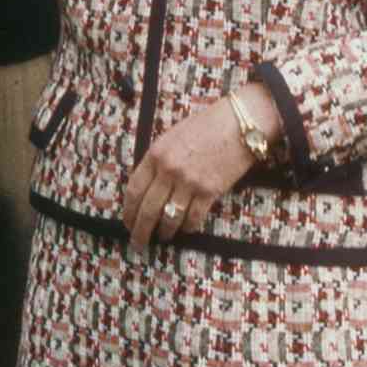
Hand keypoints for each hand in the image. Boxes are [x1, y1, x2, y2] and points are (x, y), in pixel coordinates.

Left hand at [120, 97, 257, 249]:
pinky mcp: (210, 191)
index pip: (134, 189)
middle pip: (148, 209)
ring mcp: (189, 182)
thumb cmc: (205, 126)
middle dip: (140, 230)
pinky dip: (187, 227)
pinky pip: (193, 218)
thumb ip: (157, 161)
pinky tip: (185, 229)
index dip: (128, 211)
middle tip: (138, 243)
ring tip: (162, 237)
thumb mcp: (172, 137)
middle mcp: (169, 170)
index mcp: (155, 154)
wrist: (239, 124)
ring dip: (164, 232)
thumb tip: (147, 188)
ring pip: (169, 218)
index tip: (127, 222)